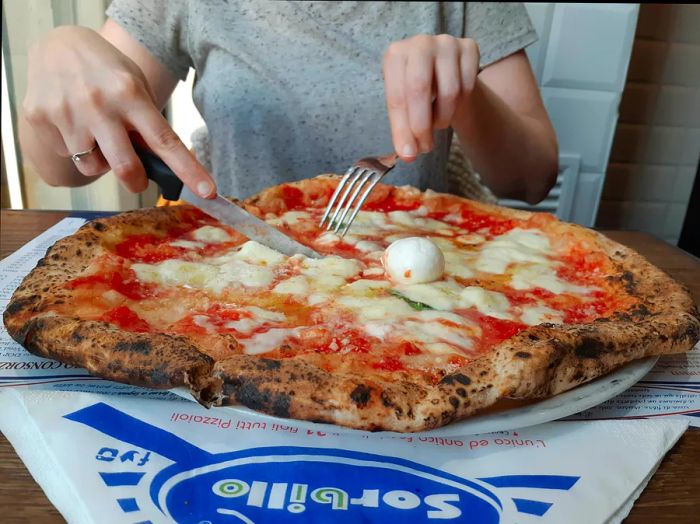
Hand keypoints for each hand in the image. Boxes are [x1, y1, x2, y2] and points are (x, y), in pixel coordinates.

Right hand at [22, 26, 213, 196]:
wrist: (57, 44)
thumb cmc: (108, 73)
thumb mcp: (135, 88)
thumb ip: (146, 124)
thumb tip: (160, 167)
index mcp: (131, 94)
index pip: (165, 140)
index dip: (187, 170)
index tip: (207, 192)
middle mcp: (99, 104)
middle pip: (126, 167)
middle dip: (136, 182)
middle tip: (137, 178)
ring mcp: (67, 112)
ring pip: (92, 167)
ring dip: (101, 161)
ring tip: (96, 134)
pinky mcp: (40, 117)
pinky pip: (66, 154)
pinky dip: (75, 147)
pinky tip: (73, 122)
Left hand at [382, 34, 479, 161]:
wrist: (440, 68)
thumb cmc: (415, 89)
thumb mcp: (403, 104)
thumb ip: (403, 128)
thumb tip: (409, 154)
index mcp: (395, 55)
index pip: (397, 97)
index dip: (402, 129)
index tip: (408, 153)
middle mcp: (420, 44)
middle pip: (419, 90)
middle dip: (422, 126)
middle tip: (425, 147)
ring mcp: (446, 43)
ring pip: (449, 91)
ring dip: (443, 118)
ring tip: (436, 123)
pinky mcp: (469, 47)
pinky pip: (467, 87)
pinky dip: (459, 106)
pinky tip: (450, 107)